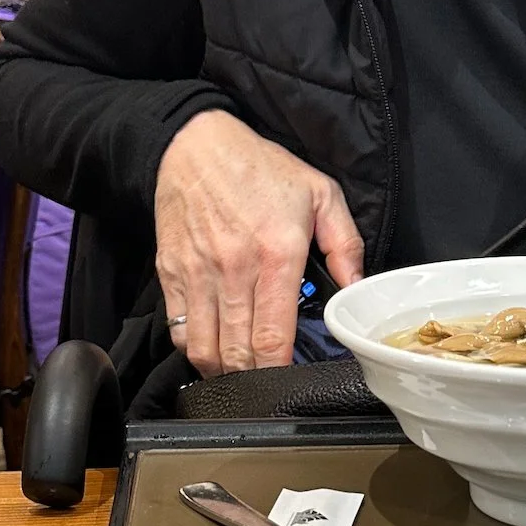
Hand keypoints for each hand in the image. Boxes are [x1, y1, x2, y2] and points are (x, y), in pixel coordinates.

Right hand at [155, 110, 363, 373]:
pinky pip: (179, 329)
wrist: (196, 144)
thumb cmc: (260, 168)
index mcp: (276, 255)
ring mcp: (198, 274)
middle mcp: (234, 270)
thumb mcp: (321, 194)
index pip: (273, 338)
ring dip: (222, 370)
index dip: (280, 371)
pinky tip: (212, 349)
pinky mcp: (171, 273)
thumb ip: (345, 245)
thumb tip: (355, 289)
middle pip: (237, 353)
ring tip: (239, 373)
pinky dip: (194, 349)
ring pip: (204, 349)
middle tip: (267, 381)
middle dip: (253, 378)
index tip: (289, 380)